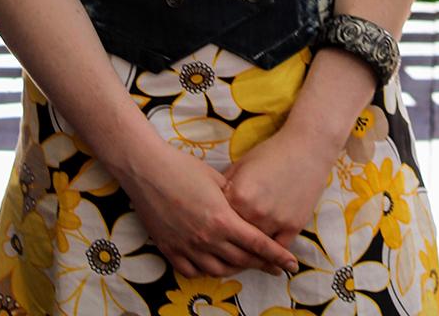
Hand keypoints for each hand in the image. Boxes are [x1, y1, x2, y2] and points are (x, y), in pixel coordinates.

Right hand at [120, 141, 299, 278]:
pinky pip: (192, 272)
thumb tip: (245, 208)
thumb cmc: (183, 167)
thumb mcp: (216, 179)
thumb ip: (233, 198)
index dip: (276, 255)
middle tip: (274, 266)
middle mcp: (207, 239)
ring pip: (218, 270)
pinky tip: (212, 264)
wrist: (147, 169)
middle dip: (260, 264)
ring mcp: (187, 247)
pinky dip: (205, 271)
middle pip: (241, 260)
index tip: (291, 264)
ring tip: (244, 264)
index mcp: (222, 219)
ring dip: (234, 269)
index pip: (257, 244)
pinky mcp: (169, 250)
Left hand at [222, 124, 333, 248]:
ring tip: (241, 258)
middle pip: (236, 238)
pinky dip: (271, 255)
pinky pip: (277, 250)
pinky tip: (265, 259)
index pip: (220, 221)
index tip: (212, 232)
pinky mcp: (293, 227)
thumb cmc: (271, 152)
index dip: (216, 225)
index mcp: (237, 195)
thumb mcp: (241, 164)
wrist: (306, 148)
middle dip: (230, 243)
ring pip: (256, 248)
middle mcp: (254, 212)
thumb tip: (210, 203)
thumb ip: (225, 186)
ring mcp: (275, 221)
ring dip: (249, 253)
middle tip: (223, 252)